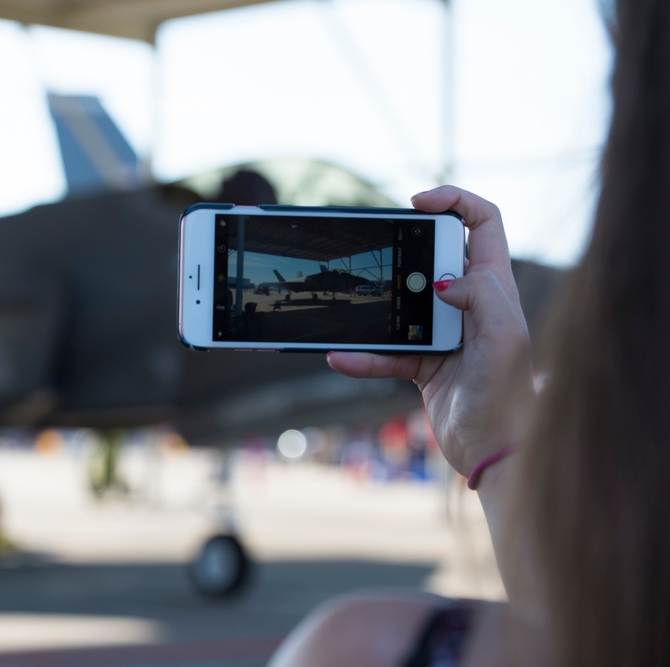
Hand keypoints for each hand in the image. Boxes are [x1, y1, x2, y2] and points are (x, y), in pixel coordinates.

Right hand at [326, 186, 533, 476]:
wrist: (495, 451)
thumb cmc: (508, 395)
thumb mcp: (504, 338)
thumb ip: (481, 295)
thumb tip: (442, 278)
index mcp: (496, 288)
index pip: (483, 224)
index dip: (455, 201)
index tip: (417, 203)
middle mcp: (470, 304)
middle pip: (433, 257)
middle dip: (403, 252)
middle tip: (378, 254)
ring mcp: (444, 333)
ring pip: (402, 304)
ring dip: (375, 307)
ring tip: (351, 307)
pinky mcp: (423, 363)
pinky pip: (386, 351)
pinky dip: (363, 356)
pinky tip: (341, 357)